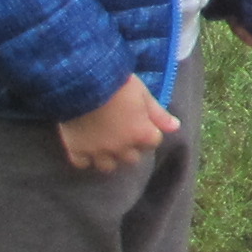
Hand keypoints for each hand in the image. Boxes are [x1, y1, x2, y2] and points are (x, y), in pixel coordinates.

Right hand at [56, 75, 176, 174]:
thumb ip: (159, 114)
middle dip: (132, 148)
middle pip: (132, 158)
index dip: (149, 133)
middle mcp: (120, 147)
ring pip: (108, 166)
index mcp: (140, 133)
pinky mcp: (76, 151)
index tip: (143, 124)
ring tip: (107, 144)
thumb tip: (175, 127)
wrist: (85, 84)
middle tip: (125, 134)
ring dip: (110, 157)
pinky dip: (86, 158)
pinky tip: (88, 147)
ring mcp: (97, 151)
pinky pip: (82, 164)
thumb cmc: (119, 86)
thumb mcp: (144, 95)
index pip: (153, 143)